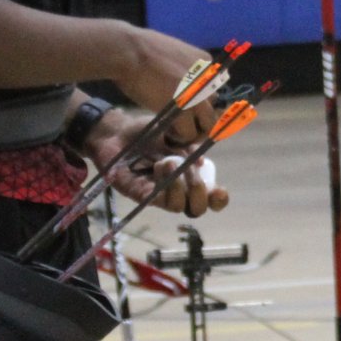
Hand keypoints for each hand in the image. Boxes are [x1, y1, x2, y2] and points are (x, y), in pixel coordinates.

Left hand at [84, 107, 229, 215]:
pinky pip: (156, 199)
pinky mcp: (139, 194)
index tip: (221, 190)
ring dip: (178, 185)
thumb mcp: (175, 134)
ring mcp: (158, 194)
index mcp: (190, 178)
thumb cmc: (148, 133)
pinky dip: (162, 184)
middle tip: (193, 173)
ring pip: (177, 206)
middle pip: (196, 209)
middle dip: (200, 193)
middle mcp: (176, 190)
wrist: (119, 131)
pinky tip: (159, 166)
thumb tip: (202, 163)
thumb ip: (190, 148)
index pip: (210, 199)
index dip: (218, 200)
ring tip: (168, 162)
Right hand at [116, 25, 218, 143]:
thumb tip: (177, 84)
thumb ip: (182, 69)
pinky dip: (179, 138)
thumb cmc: (140, 48)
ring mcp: (199, 96)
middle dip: (202, 119)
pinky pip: (189, 133)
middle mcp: (207, 80)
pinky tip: (167, 133)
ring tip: (176, 132)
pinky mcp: (185, 110)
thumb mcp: (172, 53)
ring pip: (208, 125)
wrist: (129, 52)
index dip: (202, 101)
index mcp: (206, 62)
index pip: (214, 88)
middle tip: (185, 125)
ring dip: (193, 132)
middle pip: (215, 108)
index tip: (189, 107)